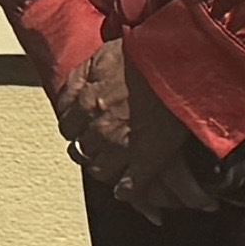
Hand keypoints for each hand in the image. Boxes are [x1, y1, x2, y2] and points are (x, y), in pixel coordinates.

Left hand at [63, 44, 218, 221]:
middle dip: (86, 147)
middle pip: (81, 150)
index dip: (75, 127)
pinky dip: (126, 191)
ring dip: (102, 167)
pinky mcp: (148, 159)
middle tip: (95, 145)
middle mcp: (100, 129)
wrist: (178, 63)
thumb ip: (78, 79)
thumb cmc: (143, 54)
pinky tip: (125, 190)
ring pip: (100, 170)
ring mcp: (123, 147)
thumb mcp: (100, 57)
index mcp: (86, 103)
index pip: (67, 126)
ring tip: (109, 164)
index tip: (81, 126)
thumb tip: (67, 96)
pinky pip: (130, 186)